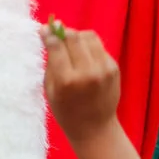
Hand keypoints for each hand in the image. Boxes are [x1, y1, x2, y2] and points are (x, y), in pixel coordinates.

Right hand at [42, 22, 121, 146]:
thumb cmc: (66, 111)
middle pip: (73, 37)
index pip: (56, 46)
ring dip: (77, 36)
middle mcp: (87, 73)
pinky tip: (84, 56)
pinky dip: (89, 46)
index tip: (44, 29)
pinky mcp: (114, 68)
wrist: (95, 129)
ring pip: (88, 36)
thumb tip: (49, 34)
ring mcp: (103, 69)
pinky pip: (98, 46)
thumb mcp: (51, 90)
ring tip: (71, 45)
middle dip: (63, 32)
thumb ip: (51, 62)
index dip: (48, 34)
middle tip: (57, 33)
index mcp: (67, 81)